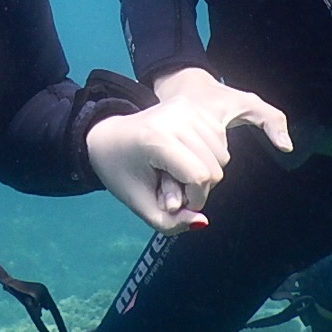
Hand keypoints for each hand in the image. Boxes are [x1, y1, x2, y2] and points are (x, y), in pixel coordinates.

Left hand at [87, 67, 291, 232]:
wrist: (109, 135)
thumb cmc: (122, 172)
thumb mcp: (140, 206)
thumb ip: (171, 224)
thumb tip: (203, 223)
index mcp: (157, 139)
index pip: (200, 174)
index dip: (193, 198)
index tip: (173, 202)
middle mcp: (174, 118)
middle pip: (216, 166)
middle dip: (200, 187)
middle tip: (173, 188)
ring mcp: (185, 109)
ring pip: (222, 154)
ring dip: (205, 172)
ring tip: (176, 172)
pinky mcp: (193, 107)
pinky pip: (220, 141)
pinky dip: (210, 156)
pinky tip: (187, 157)